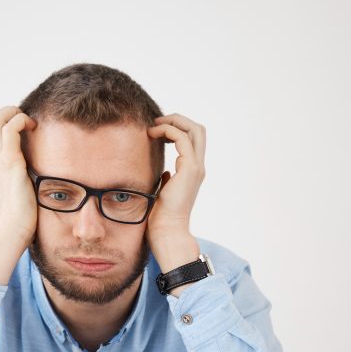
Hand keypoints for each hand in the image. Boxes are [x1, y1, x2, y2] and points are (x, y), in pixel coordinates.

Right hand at [0, 106, 37, 284]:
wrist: (11, 233)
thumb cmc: (18, 219)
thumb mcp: (18, 193)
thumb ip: (21, 180)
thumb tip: (37, 176)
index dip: (2, 122)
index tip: (22, 127)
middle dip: (7, 112)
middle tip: (26, 120)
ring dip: (12, 113)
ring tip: (29, 122)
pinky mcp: (10, 164)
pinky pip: (10, 130)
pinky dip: (20, 120)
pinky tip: (33, 127)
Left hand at [146, 114, 205, 273]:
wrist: (167, 232)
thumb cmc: (161, 218)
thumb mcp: (163, 193)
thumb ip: (167, 181)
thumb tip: (164, 173)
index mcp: (192, 172)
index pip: (193, 139)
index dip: (177, 128)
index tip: (156, 131)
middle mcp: (198, 167)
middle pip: (198, 130)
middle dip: (178, 119)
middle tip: (156, 122)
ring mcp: (196, 167)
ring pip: (194, 129)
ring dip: (173, 121)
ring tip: (153, 126)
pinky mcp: (189, 169)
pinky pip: (182, 138)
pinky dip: (168, 130)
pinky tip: (152, 134)